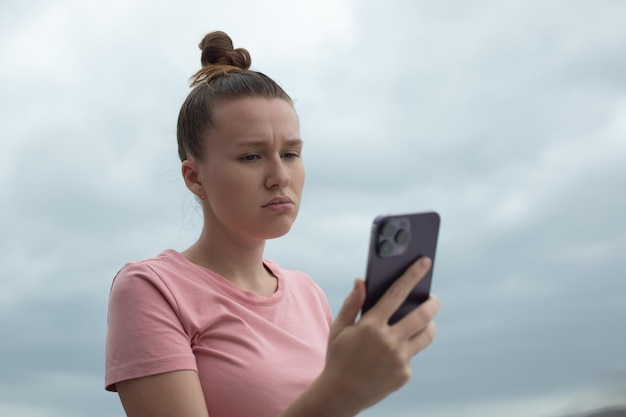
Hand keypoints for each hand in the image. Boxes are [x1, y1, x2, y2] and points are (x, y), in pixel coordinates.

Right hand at [321, 257, 439, 415]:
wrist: (340, 394)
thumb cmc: (338, 356)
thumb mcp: (339, 328)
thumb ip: (352, 303)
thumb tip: (361, 280)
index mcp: (371, 326)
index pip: (397, 294)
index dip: (412, 275)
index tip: (424, 262)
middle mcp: (388, 342)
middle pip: (422, 315)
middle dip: (431, 303)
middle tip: (431, 299)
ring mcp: (399, 360)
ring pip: (426, 335)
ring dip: (428, 325)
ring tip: (423, 321)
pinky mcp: (404, 374)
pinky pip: (413, 355)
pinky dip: (407, 348)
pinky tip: (397, 350)